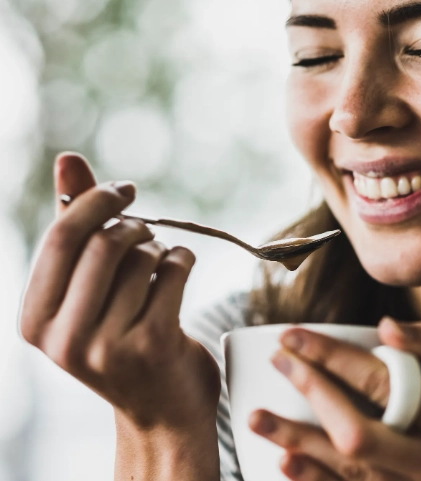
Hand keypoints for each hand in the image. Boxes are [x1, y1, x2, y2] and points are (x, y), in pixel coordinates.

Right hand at [19, 153, 220, 431]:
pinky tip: (181, 266)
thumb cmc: (123, 339)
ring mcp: (108, 346)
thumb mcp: (87, 291)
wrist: (163, 411)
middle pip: (102, 244)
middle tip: (147, 228)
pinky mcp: (154, 344)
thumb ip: (75, 228)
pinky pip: (173, 270)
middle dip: (133, 225)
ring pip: (142, 258)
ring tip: (161, 261)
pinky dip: (183, 257)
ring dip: (160, 247)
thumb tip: (67, 159)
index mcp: (35, 321)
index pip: (59, 240)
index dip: (94, 202)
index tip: (123, 190)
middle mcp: (64, 339)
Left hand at [248, 318, 420, 480]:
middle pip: (360, 432)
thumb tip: (384, 328)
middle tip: (279, 360)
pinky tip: (282, 462)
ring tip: (254, 416)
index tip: (294, 334)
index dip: (334, 357)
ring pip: (348, 471)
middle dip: (313, 394)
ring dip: (297, 443)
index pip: (385, 382)